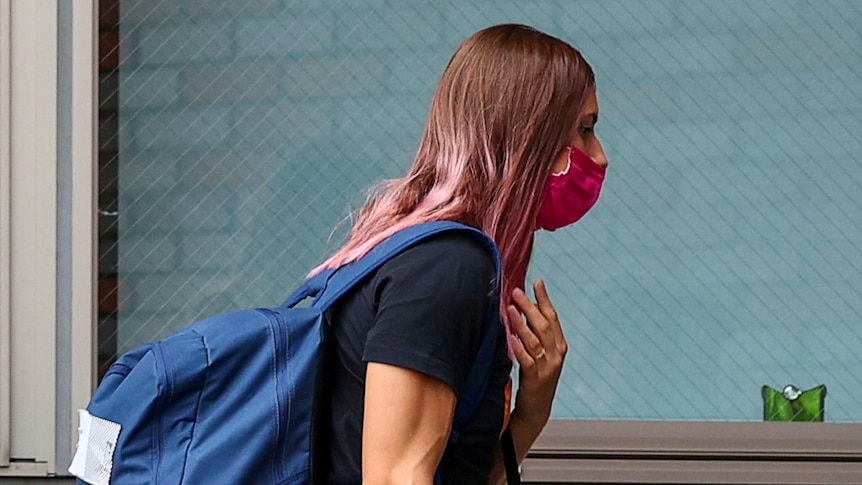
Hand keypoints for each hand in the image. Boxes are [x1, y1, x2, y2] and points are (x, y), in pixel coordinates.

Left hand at [507, 279, 567, 429]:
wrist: (537, 408)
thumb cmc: (536, 376)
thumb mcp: (541, 352)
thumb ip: (537, 332)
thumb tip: (528, 306)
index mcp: (559, 345)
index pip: (553, 317)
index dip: (545, 299)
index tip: (538, 282)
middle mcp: (556, 354)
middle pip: (543, 325)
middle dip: (530, 306)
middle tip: (516, 292)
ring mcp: (547, 367)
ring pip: (535, 341)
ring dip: (522, 324)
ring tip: (511, 309)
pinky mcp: (535, 379)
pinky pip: (527, 361)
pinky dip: (519, 348)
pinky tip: (510, 338)